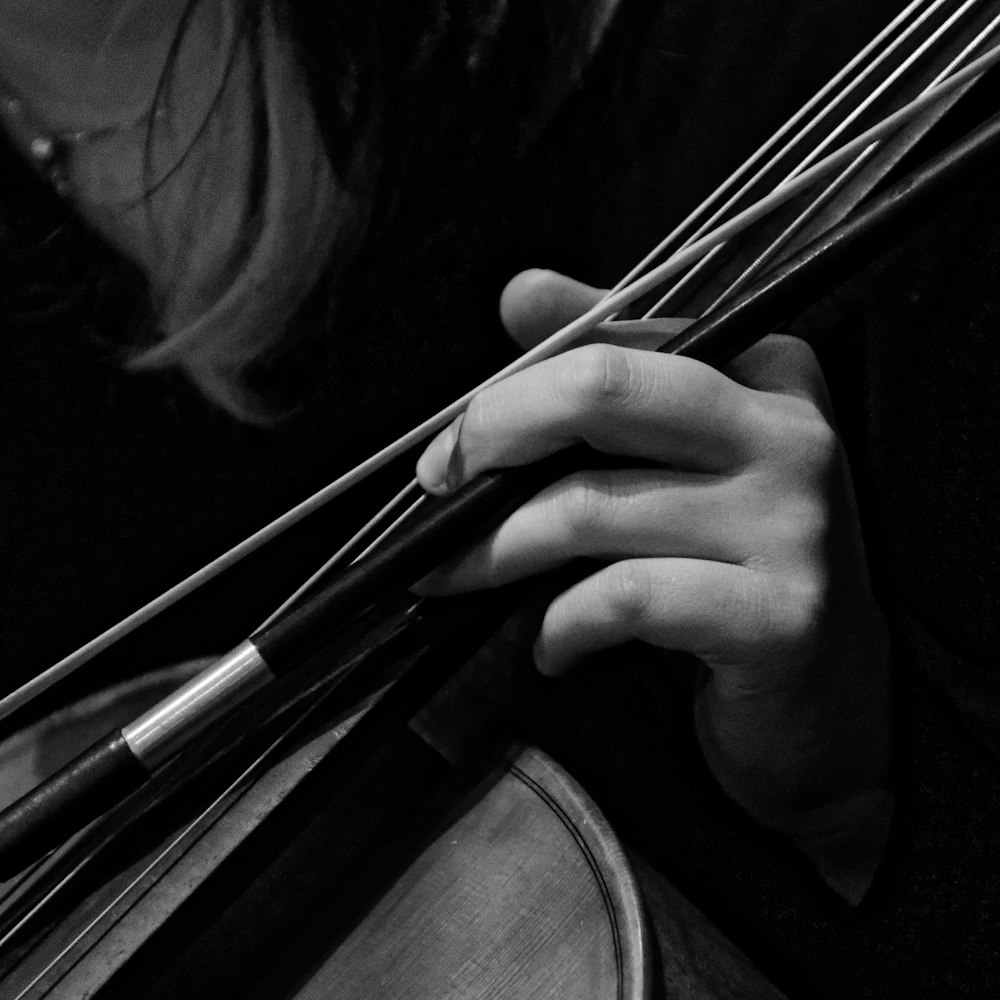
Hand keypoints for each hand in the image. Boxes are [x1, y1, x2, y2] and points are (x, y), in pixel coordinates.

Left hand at [415, 269, 892, 901]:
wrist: (828, 702)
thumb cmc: (732, 569)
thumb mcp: (678, 460)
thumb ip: (612, 369)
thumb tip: (522, 291)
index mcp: (767, 373)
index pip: (613, 345)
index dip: (513, 390)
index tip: (453, 446)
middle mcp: (790, 433)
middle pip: (600, 391)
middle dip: (491, 437)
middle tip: (435, 494)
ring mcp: (793, 524)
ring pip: (591, 507)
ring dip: (496, 552)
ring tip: (459, 581)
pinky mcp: (779, 614)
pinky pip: (625, 597)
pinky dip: (561, 625)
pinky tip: (550, 647)